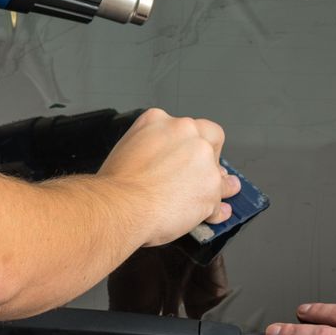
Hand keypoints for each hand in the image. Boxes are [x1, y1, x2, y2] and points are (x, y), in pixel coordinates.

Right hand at [97, 109, 237, 247]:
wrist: (121, 206)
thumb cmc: (115, 185)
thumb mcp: (125, 148)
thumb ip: (149, 147)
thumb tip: (161, 163)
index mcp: (159, 120)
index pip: (184, 124)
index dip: (189, 140)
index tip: (186, 154)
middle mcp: (185, 133)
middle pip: (210, 139)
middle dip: (210, 156)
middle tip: (201, 173)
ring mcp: (202, 160)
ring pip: (220, 172)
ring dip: (220, 184)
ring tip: (216, 194)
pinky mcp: (211, 188)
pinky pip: (220, 200)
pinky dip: (217, 209)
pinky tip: (214, 213)